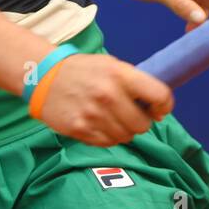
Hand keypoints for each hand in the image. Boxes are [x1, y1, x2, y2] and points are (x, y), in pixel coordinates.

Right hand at [34, 53, 173, 146]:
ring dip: (123, 130)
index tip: (158, 109)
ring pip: (126, 137)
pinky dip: (107, 136)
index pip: (159, 96)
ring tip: (110, 117)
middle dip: (140, 121)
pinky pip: (108, 143)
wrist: (43, 76)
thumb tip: (157, 107)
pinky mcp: (81, 130)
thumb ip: (134, 83)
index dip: (164, 106)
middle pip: (143, 125)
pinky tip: (98, 123)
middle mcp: (109, 95)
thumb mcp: (111, 65)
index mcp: (120, 74)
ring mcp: (94, 115)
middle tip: (129, 114)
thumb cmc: (83, 70)